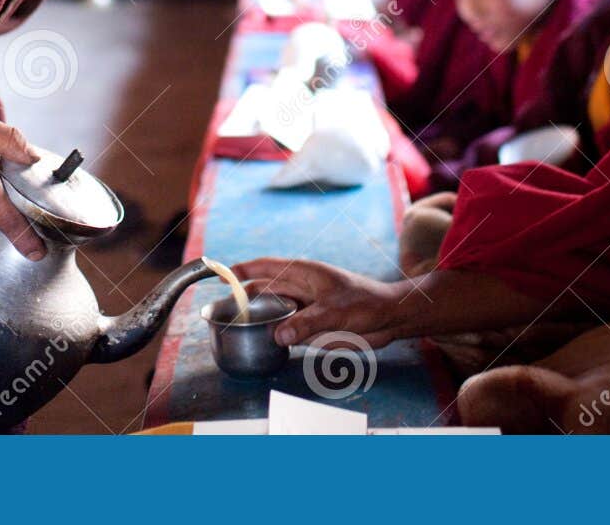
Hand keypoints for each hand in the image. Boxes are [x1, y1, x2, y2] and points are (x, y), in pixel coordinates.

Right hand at [234, 258, 401, 347]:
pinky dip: (276, 334)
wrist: (390, 318)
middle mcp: (301, 288)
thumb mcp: (335, 312)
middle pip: (264, 290)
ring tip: (240, 328)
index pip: (265, 267)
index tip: (219, 274)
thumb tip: (277, 336)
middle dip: (244, 298)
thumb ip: (306, 323)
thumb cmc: (367, 304)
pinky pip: (287, 328)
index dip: (240, 269)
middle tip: (225, 311)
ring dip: (260, 318)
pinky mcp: (312, 323)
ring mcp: (306, 305)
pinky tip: (267, 342)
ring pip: (274, 310)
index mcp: (304, 273)